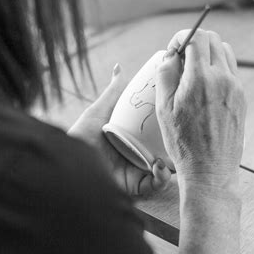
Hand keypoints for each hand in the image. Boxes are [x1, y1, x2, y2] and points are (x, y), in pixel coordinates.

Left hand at [68, 64, 171, 194]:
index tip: (177, 116)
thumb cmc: (82, 135)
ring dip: (172, 162)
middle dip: (176, 146)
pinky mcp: (135, 186)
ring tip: (170, 154)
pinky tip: (159, 167)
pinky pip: (155, 184)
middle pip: (164, 150)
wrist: (70, 162)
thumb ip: (114, 92)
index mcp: (131, 137)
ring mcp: (137, 171)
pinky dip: (162, 177)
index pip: (156, 132)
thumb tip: (119, 67)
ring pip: (164, 169)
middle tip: (182, 137)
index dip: (168, 127)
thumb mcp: (100, 111)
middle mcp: (136, 154)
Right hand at [155, 30, 245, 194]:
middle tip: (183, 60)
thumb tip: (171, 55)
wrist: (210, 169)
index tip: (174, 49)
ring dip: (209, 53)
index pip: (196, 37)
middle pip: (213, 39)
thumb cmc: (183, 143)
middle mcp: (222, 78)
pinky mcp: (241, 97)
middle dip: (195, 42)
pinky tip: (206, 86)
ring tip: (195, 72)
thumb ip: (165, 74)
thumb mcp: (163, 109)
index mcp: (200, 79)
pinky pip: (232, 70)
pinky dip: (219, 68)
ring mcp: (235, 87)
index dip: (182, 37)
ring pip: (225, 52)